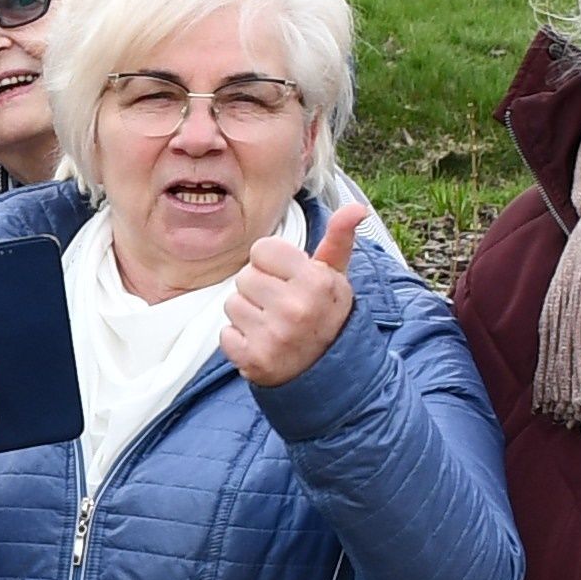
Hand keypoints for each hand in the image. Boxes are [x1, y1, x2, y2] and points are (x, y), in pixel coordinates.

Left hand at [223, 190, 370, 386]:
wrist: (330, 371)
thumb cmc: (326, 314)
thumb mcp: (336, 276)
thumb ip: (339, 239)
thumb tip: (355, 207)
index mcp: (314, 281)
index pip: (261, 250)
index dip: (271, 263)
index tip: (287, 279)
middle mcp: (294, 308)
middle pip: (244, 277)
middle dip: (259, 288)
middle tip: (281, 305)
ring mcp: (273, 337)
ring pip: (232, 304)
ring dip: (247, 314)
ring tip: (272, 324)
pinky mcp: (254, 360)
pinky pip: (225, 334)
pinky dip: (239, 340)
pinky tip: (263, 343)